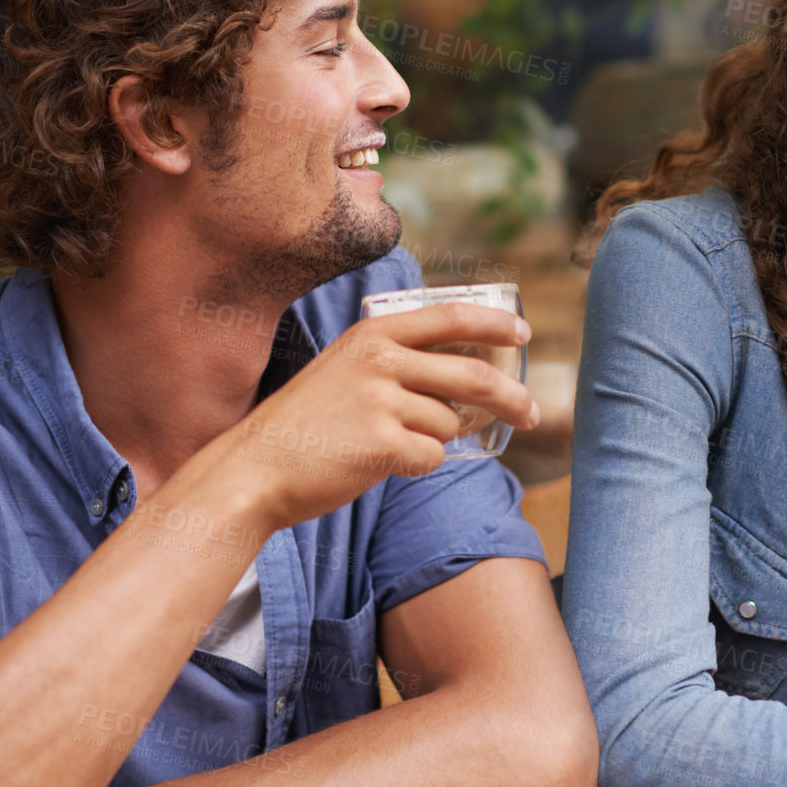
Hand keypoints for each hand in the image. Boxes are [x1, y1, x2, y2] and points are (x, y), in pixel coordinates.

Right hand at [210, 301, 537, 528]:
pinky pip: (431, 457)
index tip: (523, 334)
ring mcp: (382, 400)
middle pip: (474, 375)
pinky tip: (378, 463)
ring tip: (384, 444)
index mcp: (373, 333)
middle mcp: (381, 359)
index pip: (451, 318)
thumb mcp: (345, 369)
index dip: (494, 325)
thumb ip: (396, 363)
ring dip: (431, 440)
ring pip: (449, 424)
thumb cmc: (305, 424)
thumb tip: (464, 379)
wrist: (254, 468)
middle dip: (512, 398)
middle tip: (532, 414)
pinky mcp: (384, 443)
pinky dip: (415, 466)